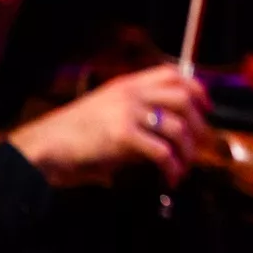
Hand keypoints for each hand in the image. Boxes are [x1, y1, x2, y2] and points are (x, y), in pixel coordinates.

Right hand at [8, 64, 210, 188]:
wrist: (45, 145)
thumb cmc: (75, 134)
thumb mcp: (109, 111)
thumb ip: (138, 113)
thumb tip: (169, 130)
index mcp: (128, 84)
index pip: (172, 74)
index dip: (196, 89)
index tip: (206, 107)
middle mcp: (131, 94)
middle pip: (183, 99)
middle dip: (199, 124)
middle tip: (201, 144)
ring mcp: (127, 112)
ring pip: (178, 127)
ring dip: (188, 151)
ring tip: (184, 167)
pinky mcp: (123, 136)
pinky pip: (162, 151)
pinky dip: (172, 167)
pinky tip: (170, 177)